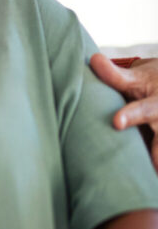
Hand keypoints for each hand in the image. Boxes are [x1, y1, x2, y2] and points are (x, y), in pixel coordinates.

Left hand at [90, 54, 157, 169]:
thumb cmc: (150, 85)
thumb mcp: (136, 78)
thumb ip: (114, 75)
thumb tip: (93, 59)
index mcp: (157, 103)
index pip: (146, 110)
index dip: (132, 116)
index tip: (117, 122)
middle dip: (155, 154)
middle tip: (148, 168)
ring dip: (153, 166)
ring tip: (144, 178)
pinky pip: (156, 164)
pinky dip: (151, 172)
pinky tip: (143, 184)